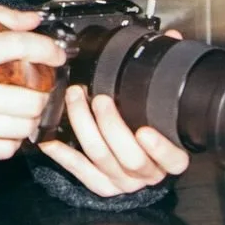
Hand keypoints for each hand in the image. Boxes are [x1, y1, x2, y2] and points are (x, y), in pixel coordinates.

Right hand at [0, 6, 63, 163]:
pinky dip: (13, 139)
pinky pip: (7, 148)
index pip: (17, 47)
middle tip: (39, 89)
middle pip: (30, 98)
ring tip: (23, 108)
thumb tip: (34, 20)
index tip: (56, 55)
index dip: (46, 49)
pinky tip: (4, 126)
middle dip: (43, 93)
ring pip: (23, 126)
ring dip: (30, 118)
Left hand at [37, 84, 189, 198]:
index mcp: (169, 156)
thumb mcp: (164, 106)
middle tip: (98, 99)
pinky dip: (64, 154)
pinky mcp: (101, 186)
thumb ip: (169, 75)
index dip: (159, 148)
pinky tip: (51, 139)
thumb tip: (172, 39)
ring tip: (75, 100)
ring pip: (102, 157)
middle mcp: (147, 172)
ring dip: (84, 126)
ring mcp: (123, 181)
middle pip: (130, 156)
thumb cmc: (152, 129)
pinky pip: (81, 171)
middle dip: (110, 125)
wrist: (139, 164)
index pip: (172, 159)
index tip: (145, 130)